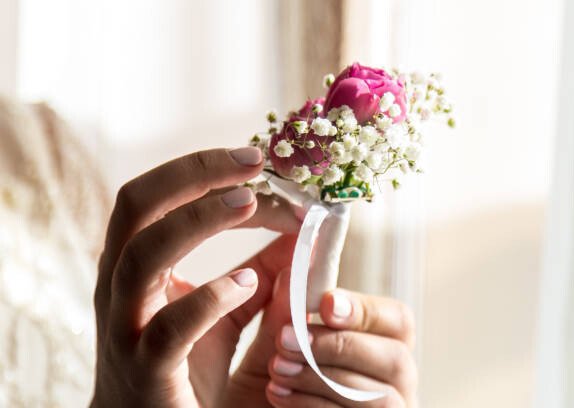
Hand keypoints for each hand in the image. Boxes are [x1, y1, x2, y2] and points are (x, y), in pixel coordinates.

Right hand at [91, 147, 300, 406]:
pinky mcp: (147, 370)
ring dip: (197, 221)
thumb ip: (260, 274)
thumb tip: (303, 237)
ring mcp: (128, 328)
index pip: (158, 198)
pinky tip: (248, 283)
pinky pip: (169, 328)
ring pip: (143, 257)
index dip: (205, 172)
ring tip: (250, 203)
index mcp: (137, 265)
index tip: (259, 165)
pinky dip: (210, 298)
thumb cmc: (184, 367)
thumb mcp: (224, 311)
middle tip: (252, 162)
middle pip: (135, 206)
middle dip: (192, 174)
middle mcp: (121, 287)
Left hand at [227, 270, 417, 407]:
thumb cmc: (264, 387)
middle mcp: (394, 380)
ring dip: (320, 377)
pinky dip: (314, 406)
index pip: (397, 319)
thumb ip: (284, 306)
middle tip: (286, 338)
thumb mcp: (273, 343)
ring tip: (275, 368)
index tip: (323, 304)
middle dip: (338, 345)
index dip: (363, 309)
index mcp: (381, 345)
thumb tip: (292, 256)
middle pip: (396, 356)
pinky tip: (278, 395)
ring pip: (378, 396)